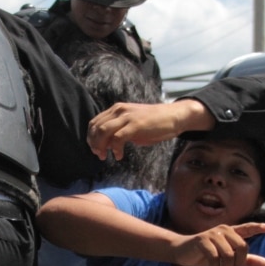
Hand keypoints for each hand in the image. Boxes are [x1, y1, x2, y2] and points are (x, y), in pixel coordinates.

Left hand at [87, 100, 213, 160]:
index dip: (91, 138)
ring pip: (103, 131)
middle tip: (99, 155)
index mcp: (116, 109)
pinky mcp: (135, 125)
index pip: (94, 122)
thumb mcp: (132, 123)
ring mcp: (127, 117)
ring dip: (101, 146)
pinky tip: (119, 156)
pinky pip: (117, 138)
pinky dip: (115, 149)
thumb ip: (118, 131)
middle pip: (96, 127)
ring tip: (106, 156)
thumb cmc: (154, 123)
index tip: (95, 149)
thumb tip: (106, 144)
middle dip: (94, 143)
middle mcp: (119, 110)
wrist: (173, 116)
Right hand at [171, 223, 264, 265]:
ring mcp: (213, 234)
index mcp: (231, 233)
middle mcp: (223, 230)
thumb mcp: (228, 259)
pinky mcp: (202, 240)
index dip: (257, 228)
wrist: (182, 253)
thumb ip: (248, 261)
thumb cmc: (206, 255)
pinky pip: (215, 257)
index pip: (246, 229)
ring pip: (228, 254)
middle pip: (242, 247)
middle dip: (238, 263)